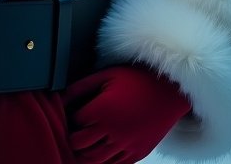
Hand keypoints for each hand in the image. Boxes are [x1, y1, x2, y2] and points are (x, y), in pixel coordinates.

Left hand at [63, 65, 189, 163]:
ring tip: (81, 147)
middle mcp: (112, 130)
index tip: (70, 115)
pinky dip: (104, 162)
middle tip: (72, 133)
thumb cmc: (135, 79)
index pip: (74, 123)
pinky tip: (100, 153)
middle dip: (73, 139)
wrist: (168, 92)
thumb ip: (81, 86)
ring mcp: (125, 144)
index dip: (69, 119)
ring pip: (95, 160)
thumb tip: (61, 96)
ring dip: (85, 155)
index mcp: (102, 110)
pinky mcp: (138, 153)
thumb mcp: (105, 75)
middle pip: (80, 145)